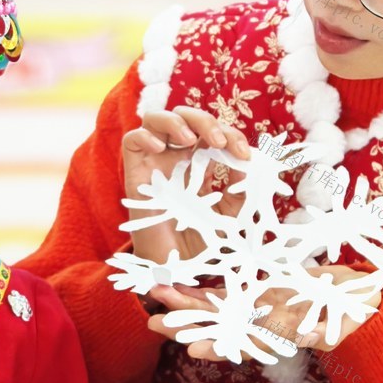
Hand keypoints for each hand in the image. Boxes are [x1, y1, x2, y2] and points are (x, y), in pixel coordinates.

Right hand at [122, 106, 250, 263]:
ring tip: (189, 139)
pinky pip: (131, 140)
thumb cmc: (200, 238)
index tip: (245, 155)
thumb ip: (241, 190)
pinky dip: (145, 136)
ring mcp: (154, 160)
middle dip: (206, 121)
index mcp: (199, 160)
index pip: (213, 132)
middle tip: (220, 142)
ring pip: (156, 118)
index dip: (231, 135)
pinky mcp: (134, 171)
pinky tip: (160, 149)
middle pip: (186, 116)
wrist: (175, 265)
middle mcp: (176, 155)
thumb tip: (250, 166)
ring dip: (176, 121)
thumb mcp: (230, 214)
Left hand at [146, 265, 381, 358]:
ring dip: (187, 305)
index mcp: (281, 335)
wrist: (357, 298)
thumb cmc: (354, 312)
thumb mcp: (343, 321)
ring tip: (156, 299)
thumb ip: (329, 329)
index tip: (194, 349)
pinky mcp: (257, 292)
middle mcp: (263, 325)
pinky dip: (202, 292)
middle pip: (220, 327)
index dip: (221, 347)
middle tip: (154, 322)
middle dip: (187, 324)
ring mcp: (258, 309)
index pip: (245, 344)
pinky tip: (178, 287)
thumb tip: (318, 335)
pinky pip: (225, 293)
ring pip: (216, 309)